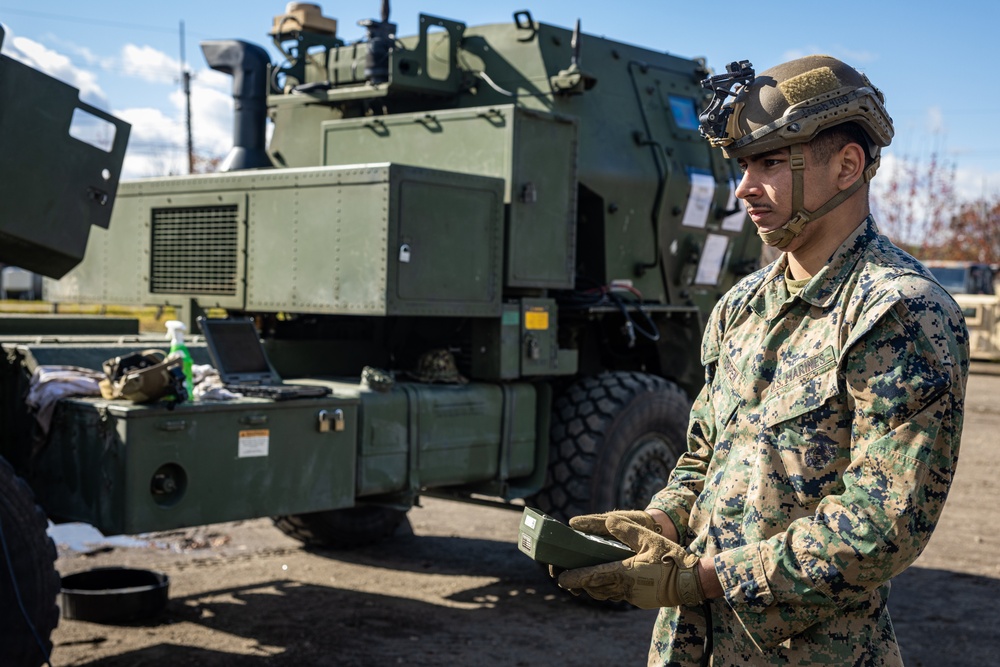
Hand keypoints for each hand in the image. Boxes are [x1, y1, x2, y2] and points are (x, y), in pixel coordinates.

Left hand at [557, 514, 703, 608]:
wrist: (692, 582)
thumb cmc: (672, 559)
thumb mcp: (650, 539)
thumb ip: (628, 531)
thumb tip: (608, 522)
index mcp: (625, 572)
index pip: (594, 575)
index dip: (576, 577)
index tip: (561, 579)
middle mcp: (626, 587)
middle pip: (595, 588)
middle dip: (580, 584)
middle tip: (565, 578)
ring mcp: (633, 596)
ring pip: (605, 594)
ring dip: (592, 588)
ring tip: (581, 580)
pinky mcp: (640, 599)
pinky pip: (617, 595)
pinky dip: (607, 589)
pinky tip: (606, 580)